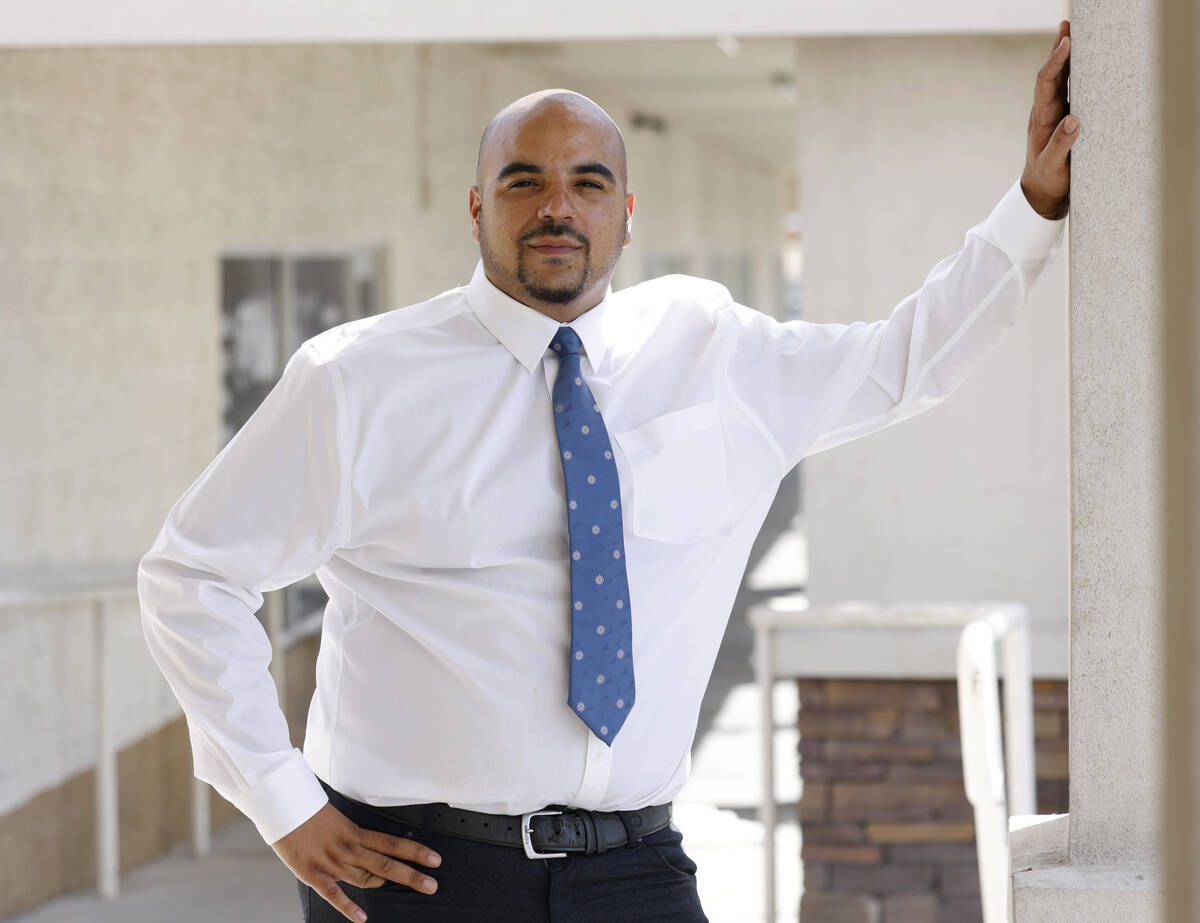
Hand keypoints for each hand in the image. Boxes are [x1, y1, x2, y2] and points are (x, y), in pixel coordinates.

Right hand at [271, 801, 441, 921]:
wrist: (283, 806)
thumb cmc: (309, 811)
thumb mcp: (338, 820)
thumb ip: (353, 836)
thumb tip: (369, 848)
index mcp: (355, 832)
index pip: (393, 844)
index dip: (416, 852)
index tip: (435, 859)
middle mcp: (348, 847)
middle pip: (386, 863)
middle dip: (412, 874)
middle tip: (433, 884)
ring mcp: (332, 861)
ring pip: (366, 877)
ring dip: (388, 886)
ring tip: (413, 892)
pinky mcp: (314, 873)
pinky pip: (334, 893)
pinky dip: (348, 906)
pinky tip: (361, 917)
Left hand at [1020, 20, 1079, 219]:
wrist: (1041, 190)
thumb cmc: (1048, 178)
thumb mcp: (1053, 166)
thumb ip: (1061, 145)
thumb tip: (1073, 121)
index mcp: (1041, 119)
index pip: (1046, 84)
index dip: (1055, 63)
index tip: (1065, 44)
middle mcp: (1046, 111)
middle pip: (1051, 74)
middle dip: (1059, 49)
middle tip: (1067, 25)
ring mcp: (1054, 112)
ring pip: (1059, 79)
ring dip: (1065, 56)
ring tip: (1071, 31)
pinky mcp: (1063, 117)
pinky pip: (1068, 89)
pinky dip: (1073, 71)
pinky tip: (1081, 59)